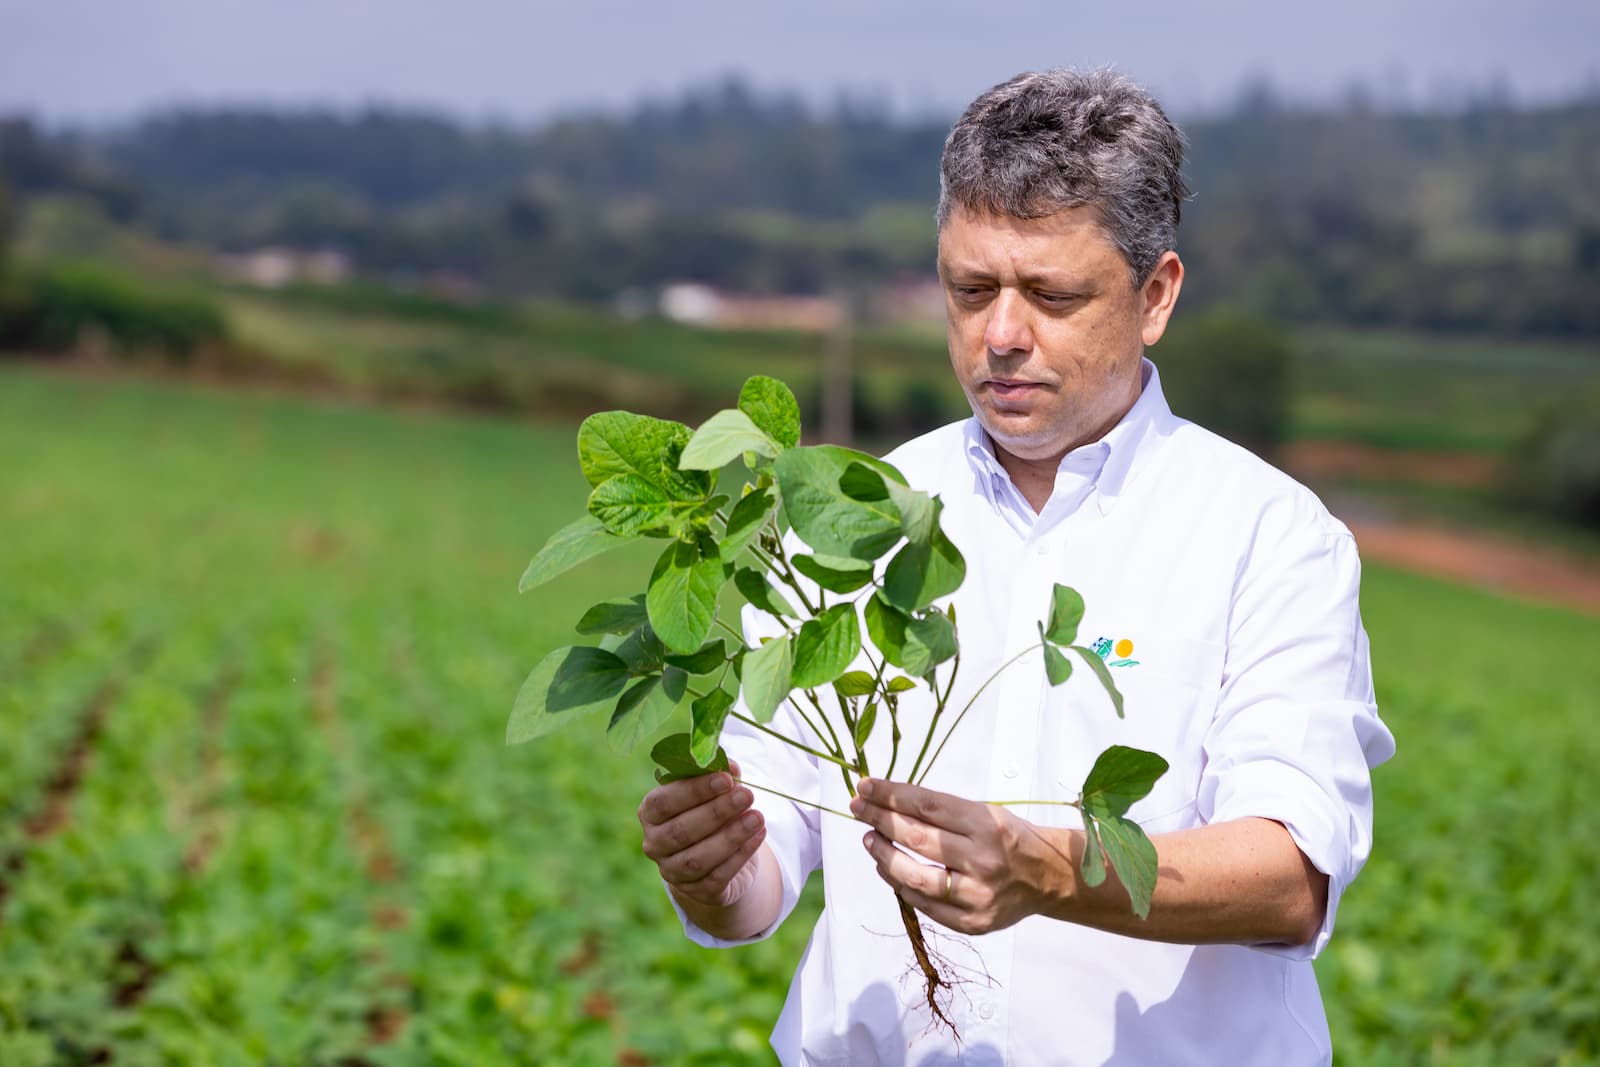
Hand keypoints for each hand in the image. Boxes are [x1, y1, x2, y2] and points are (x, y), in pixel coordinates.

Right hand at [639, 760, 766, 908]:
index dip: (694, 790)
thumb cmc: (709, 811)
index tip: (726, 779)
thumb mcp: (711, 791)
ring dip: (731, 836)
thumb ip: (719, 776)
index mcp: (650, 812)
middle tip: (747, 795)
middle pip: (681, 831)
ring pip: (699, 858)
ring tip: (758, 817)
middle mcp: (654, 843)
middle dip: (717, 812)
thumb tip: (731, 767)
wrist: (716, 856)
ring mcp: (672, 871)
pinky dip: (740, 856)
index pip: (664, 802)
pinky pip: (718, 877)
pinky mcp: (696, 891)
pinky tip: (758, 836)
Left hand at [850, 776, 1054, 935]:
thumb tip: (890, 802)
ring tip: (870, 839)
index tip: (865, 787)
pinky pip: (925, 905)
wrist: (1049, 878)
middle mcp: (982, 860)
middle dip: (880, 820)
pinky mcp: (972, 922)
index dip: (890, 795)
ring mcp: (977, 895)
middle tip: (857, 808)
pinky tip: (888, 869)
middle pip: (916, 838)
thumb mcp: (985, 813)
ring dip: (884, 856)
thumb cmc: (1010, 839)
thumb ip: (942, 812)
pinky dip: (901, 885)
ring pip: (914, 876)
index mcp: (986, 825)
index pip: (926, 806)